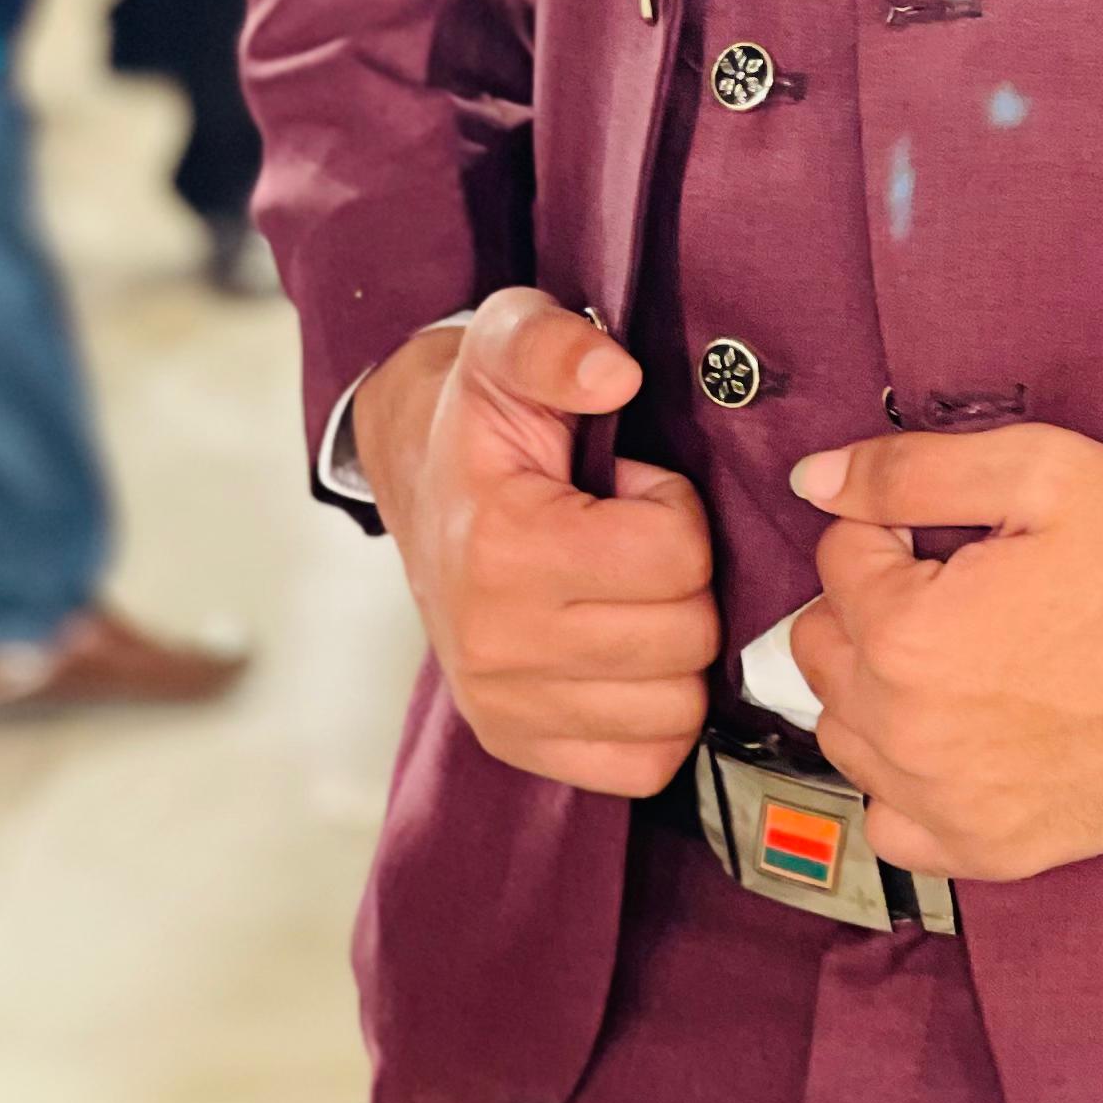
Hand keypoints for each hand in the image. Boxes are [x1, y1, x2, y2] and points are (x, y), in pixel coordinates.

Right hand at [352, 288, 717, 798]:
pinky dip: (654, 713)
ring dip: (674, 645)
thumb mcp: (508, 338)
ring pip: (676, 709)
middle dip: (683, 577)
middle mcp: (495, 644)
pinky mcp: (514, 743)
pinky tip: (624, 651)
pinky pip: (642, 765)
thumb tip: (615, 375)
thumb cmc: (478, 410)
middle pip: (687, 637)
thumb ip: (556, 344)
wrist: (415, 470)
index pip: (676, 555)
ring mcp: (501, 705)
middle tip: (629, 538)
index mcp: (502, 547)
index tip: (630, 487)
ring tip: (622, 589)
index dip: (673, 508)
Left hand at [789, 426, 1102, 884]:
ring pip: (846, 733)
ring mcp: (944, 805)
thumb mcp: (1040, 470)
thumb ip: (910, 470)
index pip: (837, 557)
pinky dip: (905, 777)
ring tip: (963, 654)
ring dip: (879, 686)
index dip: (892, 525)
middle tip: (955, 587)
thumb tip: (812, 479)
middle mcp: (907, 733)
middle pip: (821, 648)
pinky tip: (959, 734)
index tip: (951, 530)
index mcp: (907, 634)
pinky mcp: (985, 851)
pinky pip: (890, 820)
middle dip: (871, 603)